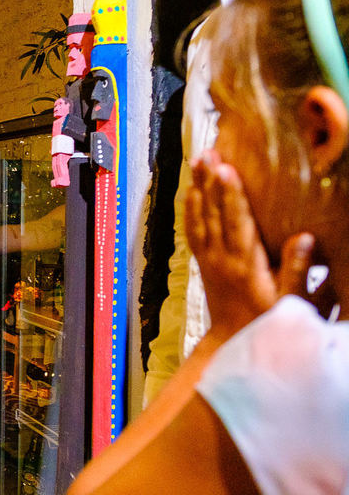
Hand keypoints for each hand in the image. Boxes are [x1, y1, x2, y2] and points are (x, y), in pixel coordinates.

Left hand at [185, 150, 314, 338]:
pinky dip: (190, 207)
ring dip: (198, 188)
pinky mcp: (203, 262)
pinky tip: (190, 190)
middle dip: (210, 181)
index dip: (230, 194)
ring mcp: (209, 259)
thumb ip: (297, 270)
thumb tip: (304, 238)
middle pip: (213, 212)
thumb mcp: (291, 301)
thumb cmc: (268, 321)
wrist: (233, 342)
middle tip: (208, 152)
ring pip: (199, 216)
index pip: (236, 221)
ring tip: (197, 160)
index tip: (226, 169)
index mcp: (244, 264)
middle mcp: (221, 258)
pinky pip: (192, 229)